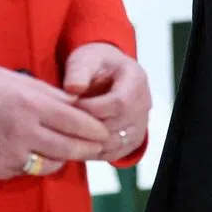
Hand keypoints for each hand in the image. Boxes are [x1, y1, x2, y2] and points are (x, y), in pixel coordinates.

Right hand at [0, 60, 110, 180]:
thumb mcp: (10, 77)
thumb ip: (41, 91)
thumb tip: (68, 100)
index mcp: (30, 102)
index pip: (76, 120)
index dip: (93, 128)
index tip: (103, 130)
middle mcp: (23, 131)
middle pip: (68, 147)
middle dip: (87, 148)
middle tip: (97, 147)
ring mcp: (7, 154)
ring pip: (48, 164)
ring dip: (60, 158)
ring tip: (66, 150)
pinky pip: (22, 171)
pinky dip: (31, 163)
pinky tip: (31, 153)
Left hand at [63, 43, 151, 162]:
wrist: (107, 72)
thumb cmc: (96, 64)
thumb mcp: (85, 59)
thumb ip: (78, 71)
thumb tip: (73, 88)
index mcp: (136, 79)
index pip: (119, 103)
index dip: (92, 109)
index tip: (71, 106)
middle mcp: (144, 103)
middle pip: (117, 126)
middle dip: (89, 127)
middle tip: (67, 123)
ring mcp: (142, 122)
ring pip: (116, 143)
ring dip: (91, 141)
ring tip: (71, 132)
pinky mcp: (135, 138)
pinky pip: (116, 152)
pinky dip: (97, 151)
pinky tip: (81, 141)